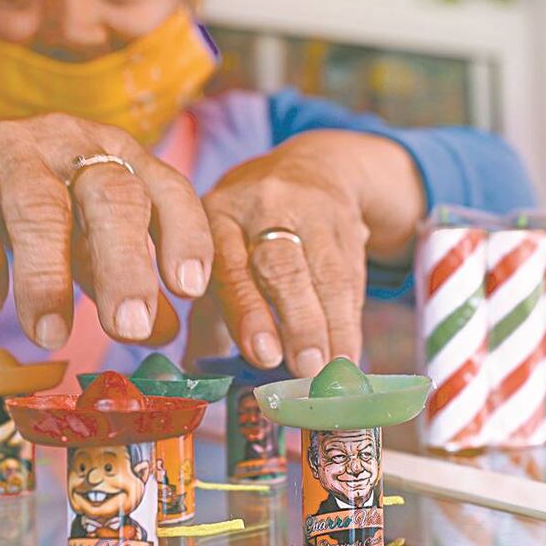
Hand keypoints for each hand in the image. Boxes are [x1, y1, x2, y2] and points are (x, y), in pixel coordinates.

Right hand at [0, 113, 210, 348]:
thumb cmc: (32, 201)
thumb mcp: (86, 236)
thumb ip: (125, 277)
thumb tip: (164, 331)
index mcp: (120, 157)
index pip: (168, 189)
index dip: (186, 235)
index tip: (190, 288)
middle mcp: (73, 142)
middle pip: (112, 195)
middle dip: (126, 265)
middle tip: (130, 328)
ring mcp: (11, 146)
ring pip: (39, 206)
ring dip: (47, 278)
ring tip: (51, 336)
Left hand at [201, 132, 375, 376]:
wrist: (310, 169)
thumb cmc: (251, 230)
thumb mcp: (221, 253)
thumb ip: (209, 316)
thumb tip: (193, 376)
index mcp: (219, 216)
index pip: (231, 265)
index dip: (248, 311)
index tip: (263, 356)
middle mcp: (262, 206)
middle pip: (281, 265)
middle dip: (296, 321)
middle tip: (305, 368)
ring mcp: (310, 211)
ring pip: (325, 272)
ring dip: (331, 327)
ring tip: (332, 370)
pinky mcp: (348, 222)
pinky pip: (352, 274)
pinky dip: (350, 319)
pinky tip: (347, 353)